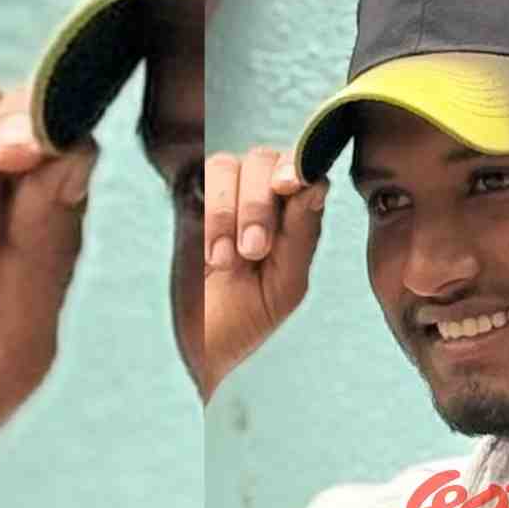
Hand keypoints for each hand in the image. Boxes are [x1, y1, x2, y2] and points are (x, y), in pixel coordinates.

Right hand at [201, 146, 327, 401]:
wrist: (200, 347)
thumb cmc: (251, 317)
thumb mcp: (286, 283)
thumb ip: (302, 233)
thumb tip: (317, 184)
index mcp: (297, 213)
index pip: (305, 167)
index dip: (299, 164)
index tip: (288, 183)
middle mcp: (264, 196)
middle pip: (266, 160)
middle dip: (257, 204)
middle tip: (253, 250)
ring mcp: (226, 195)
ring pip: (230, 165)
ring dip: (229, 210)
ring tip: (226, 260)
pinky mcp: (192, 201)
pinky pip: (201, 179)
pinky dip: (209, 213)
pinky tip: (212, 254)